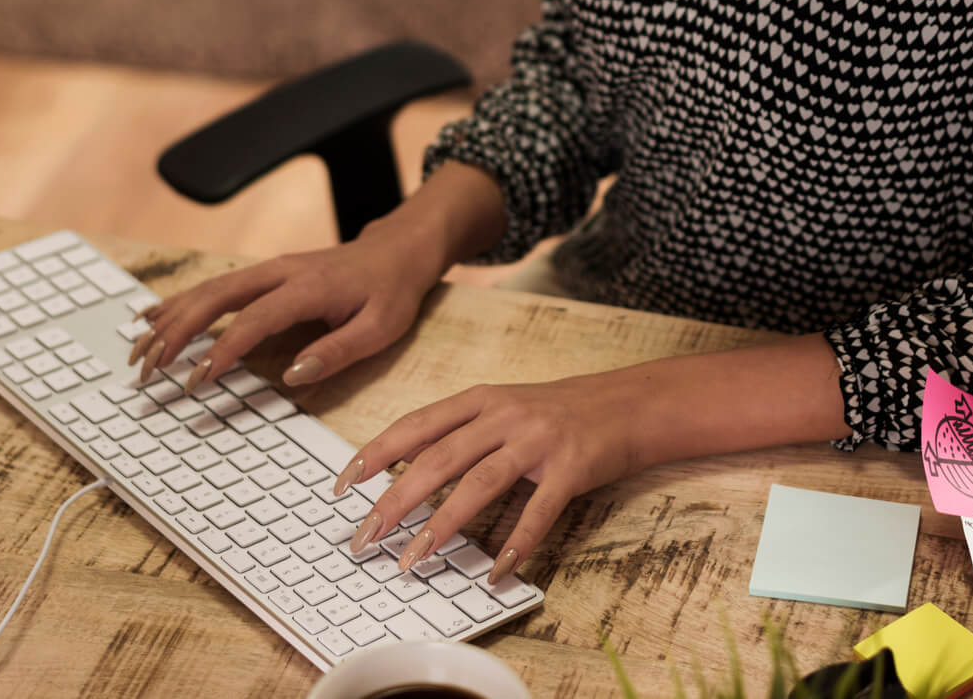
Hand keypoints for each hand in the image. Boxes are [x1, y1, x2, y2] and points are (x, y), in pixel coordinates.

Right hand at [128, 219, 449, 392]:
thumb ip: (339, 351)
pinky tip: (151, 319)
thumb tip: (293, 376)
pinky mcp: (264, 274)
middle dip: (175, 333)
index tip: (194, 380)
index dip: (221, 350)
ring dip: (169, 319)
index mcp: (308, 288)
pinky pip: (213, 286)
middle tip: (146, 370)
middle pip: (214, 298)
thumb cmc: (391, 290)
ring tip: (137, 352)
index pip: (254, 321)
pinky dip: (179, 303)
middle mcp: (279, 272)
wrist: (398, 249)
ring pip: (207, 290)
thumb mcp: (382, 326)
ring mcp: (268, 269)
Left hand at [331, 372, 650, 585]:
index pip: (417, 425)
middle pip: (438, 458)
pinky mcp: (572, 467)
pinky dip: (516, 543)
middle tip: (366, 537)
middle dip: (395, 500)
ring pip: (479, 484)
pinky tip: (495, 571)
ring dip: (441, 526)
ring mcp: (538, 441)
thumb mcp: (504, 408)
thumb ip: (460, 432)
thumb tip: (404, 466)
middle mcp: (505, 416)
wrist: (630, 404)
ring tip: (413, 561)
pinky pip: (539, 511)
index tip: (343, 485)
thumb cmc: (561, 412)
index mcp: (482, 401)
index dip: (376, 454)